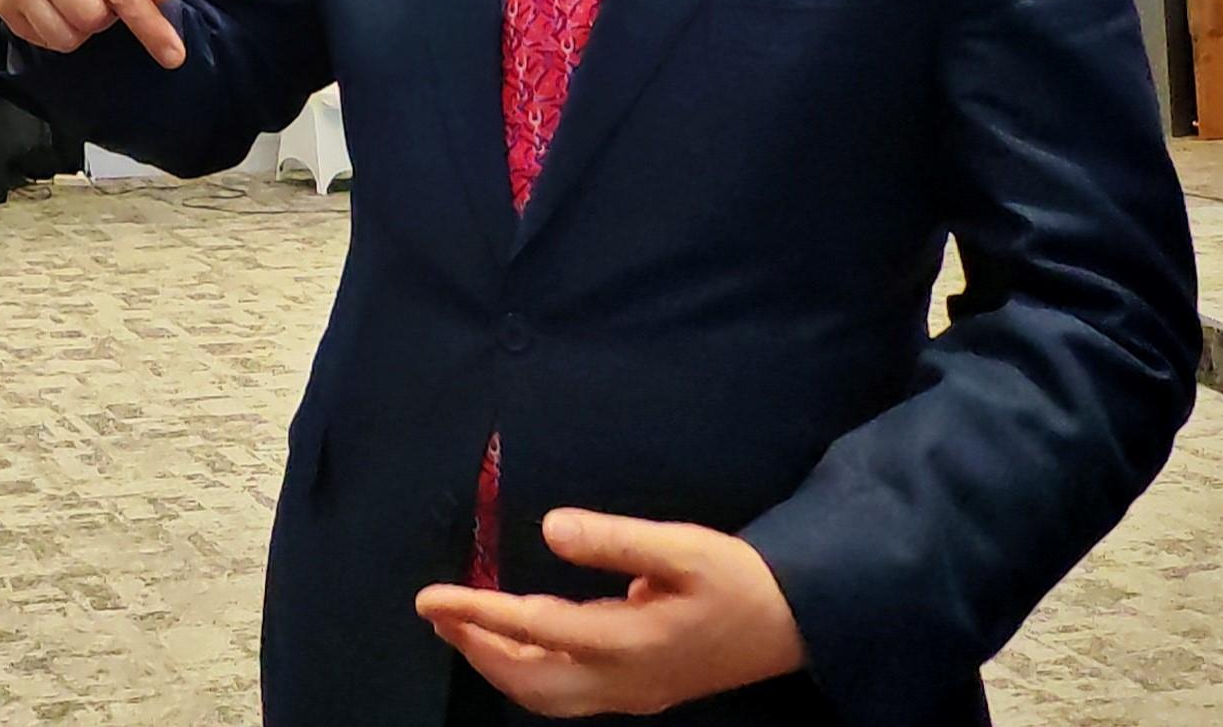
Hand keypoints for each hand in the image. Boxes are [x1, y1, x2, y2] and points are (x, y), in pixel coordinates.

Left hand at [414, 509, 804, 715]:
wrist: (790, 626)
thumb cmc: (737, 582)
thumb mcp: (683, 548)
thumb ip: (615, 539)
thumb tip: (550, 526)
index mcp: (628, 643)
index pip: (534, 630)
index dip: (478, 614)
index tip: (432, 598)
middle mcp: (621, 680)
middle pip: (529, 681)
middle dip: (476, 649)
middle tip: (438, 613)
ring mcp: (628, 693)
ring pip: (545, 697)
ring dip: (498, 665)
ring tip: (462, 628)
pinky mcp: (635, 692)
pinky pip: (565, 694)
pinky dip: (527, 672)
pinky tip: (516, 642)